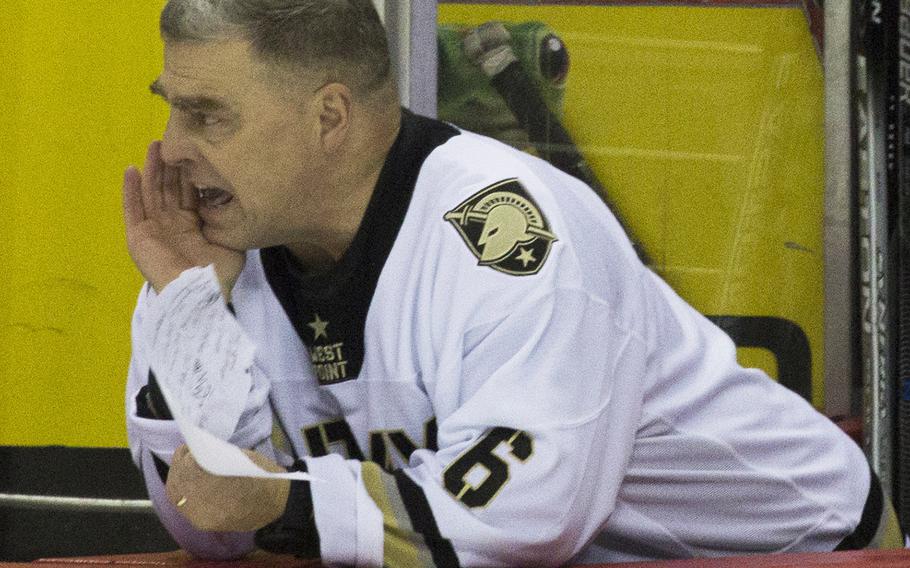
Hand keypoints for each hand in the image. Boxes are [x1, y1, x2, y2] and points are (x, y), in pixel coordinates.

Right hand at [123, 141, 244, 298]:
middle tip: (170, 140)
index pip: (189, 194)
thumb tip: (239, 198)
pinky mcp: (138, 238)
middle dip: (169, 165)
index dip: (189, 173)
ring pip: (151, 194)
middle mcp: (173, 227)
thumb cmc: (219, 275)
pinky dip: (130, 190)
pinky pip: (133, 210)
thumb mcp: (233, 243)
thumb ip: (232, 221)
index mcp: (194, 228)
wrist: (200, 295)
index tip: (193, 150)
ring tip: (153, 146)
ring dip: (151, 170)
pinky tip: (131, 169)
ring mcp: (155, 231)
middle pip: (168, 189)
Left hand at [165, 444, 290, 531]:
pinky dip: (184, 493)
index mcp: (214, 483)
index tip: (191, 447)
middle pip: (176, 482)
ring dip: (178, 479)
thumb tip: (196, 453)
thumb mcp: (238, 457)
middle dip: (178, 466)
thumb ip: (214, 456)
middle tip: (186, 455)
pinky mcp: (203, 524)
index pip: (186, 467)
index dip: (185, 456)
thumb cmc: (262, 476)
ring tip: (188, 469)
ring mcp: (201, 517)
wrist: (278, 503)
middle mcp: (202, 504)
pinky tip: (192, 484)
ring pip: (176, 495)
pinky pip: (184, 506)